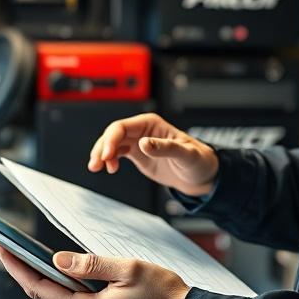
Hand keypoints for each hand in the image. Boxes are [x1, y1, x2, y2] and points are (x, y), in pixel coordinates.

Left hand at [0, 245, 188, 298]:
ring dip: (49, 287)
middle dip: (28, 274)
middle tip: (14, 250)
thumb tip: (58, 261)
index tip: (2, 249)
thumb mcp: (128, 268)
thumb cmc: (165, 296)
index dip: (17, 267)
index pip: (40, 288)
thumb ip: (90, 264)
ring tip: (37, 262)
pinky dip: (68, 297)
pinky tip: (70, 282)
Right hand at [88, 112, 218, 196]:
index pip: (122, 127)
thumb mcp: (185, 154)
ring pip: (113, 144)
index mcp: (151, 124)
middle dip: (102, 147)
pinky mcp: (138, 155)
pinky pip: (117, 153)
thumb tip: (143, 143)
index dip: (110, 140)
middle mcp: (142, 131)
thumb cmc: (198, 160)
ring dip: (102, 154)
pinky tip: (109, 168)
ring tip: (96, 167)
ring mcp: (139, 143)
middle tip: (96, 164)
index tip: (106, 155)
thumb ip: (165, 148)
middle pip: (113, 134)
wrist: (201, 175)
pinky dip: (109, 160)